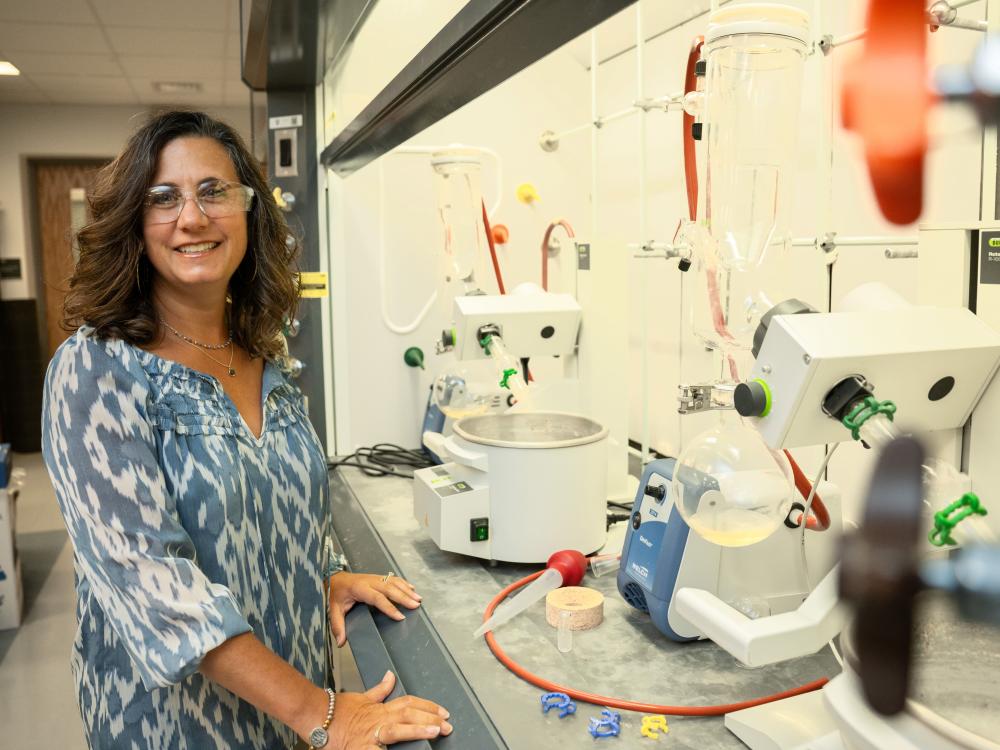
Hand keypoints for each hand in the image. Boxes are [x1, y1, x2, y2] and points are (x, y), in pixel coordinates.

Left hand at [328, 572, 421, 646]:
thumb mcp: (333, 609)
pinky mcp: (378, 577)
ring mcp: (375, 578)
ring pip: (394, 582)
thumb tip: (341, 642)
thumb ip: (338, 625)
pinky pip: (393, 579)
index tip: (400, 616)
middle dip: (404, 597)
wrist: (335, 577)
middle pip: (390, 588)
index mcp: (360, 589)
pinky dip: (404, 583)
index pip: (377, 598)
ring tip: (418, 599)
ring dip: (407, 590)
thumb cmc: (336, 594)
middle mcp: (370, 581)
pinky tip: (412, 589)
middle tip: (416, 606)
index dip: (390, 607)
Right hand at [330, 671, 451, 747]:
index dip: (427, 706)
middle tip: (448, 725)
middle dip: (430, 719)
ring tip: (435, 731)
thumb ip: (380, 690)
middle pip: (408, 715)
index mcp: (380, 709)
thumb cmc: (337, 709)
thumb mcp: (361, 697)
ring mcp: (369, 734)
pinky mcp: (359, 748)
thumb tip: (391, 676)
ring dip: (417, 730)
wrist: (314, 715)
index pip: (409, 703)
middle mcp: (378, 719)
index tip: (443, 712)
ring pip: (396, 730)